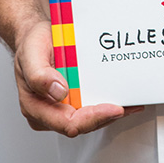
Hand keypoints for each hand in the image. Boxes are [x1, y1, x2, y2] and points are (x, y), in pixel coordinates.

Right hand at [13, 19, 143, 136]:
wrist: (36, 37)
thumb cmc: (31, 46)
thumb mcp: (31, 54)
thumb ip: (39, 75)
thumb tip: (58, 92)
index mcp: (36, 107)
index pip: (67, 123)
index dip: (93, 118)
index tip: (114, 108)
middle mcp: (49, 112)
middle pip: (82, 125)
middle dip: (106, 117)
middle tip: (128, 105)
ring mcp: (61, 108)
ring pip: (89, 119)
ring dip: (110, 113)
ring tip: (132, 102)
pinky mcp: (72, 101)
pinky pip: (91, 107)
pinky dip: (107, 104)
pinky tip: (123, 98)